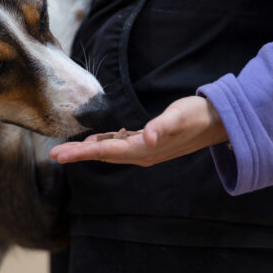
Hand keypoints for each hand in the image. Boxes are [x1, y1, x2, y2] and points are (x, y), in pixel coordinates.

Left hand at [50, 96, 228, 165]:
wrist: (218, 122)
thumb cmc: (197, 116)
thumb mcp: (179, 117)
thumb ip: (163, 127)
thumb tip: (149, 137)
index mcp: (144, 149)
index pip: (105, 152)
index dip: (80, 153)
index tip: (59, 156)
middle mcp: (142, 154)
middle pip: (103, 155)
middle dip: (78, 155)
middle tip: (54, 155)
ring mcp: (145, 151)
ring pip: (110, 152)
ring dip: (88, 152)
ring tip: (67, 150)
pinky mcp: (149, 143)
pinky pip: (119, 146)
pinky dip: (104, 144)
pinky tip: (96, 141)